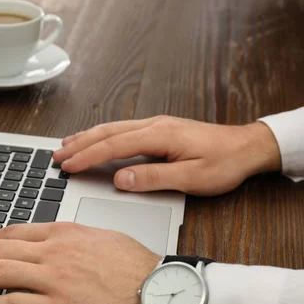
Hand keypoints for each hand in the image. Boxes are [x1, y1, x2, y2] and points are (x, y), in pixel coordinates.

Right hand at [52, 116, 281, 195]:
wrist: (247, 147)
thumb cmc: (224, 164)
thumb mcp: (192, 178)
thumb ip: (154, 178)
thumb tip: (121, 179)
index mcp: (159, 136)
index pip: (113, 146)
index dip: (87, 156)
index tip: (67, 166)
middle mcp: (153, 125)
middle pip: (107, 133)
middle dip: (79, 144)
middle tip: (56, 156)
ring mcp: (155, 125)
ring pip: (112, 128)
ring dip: (87, 137)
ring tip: (66, 145)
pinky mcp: (159, 129)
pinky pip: (122, 129)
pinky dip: (102, 135)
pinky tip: (95, 139)